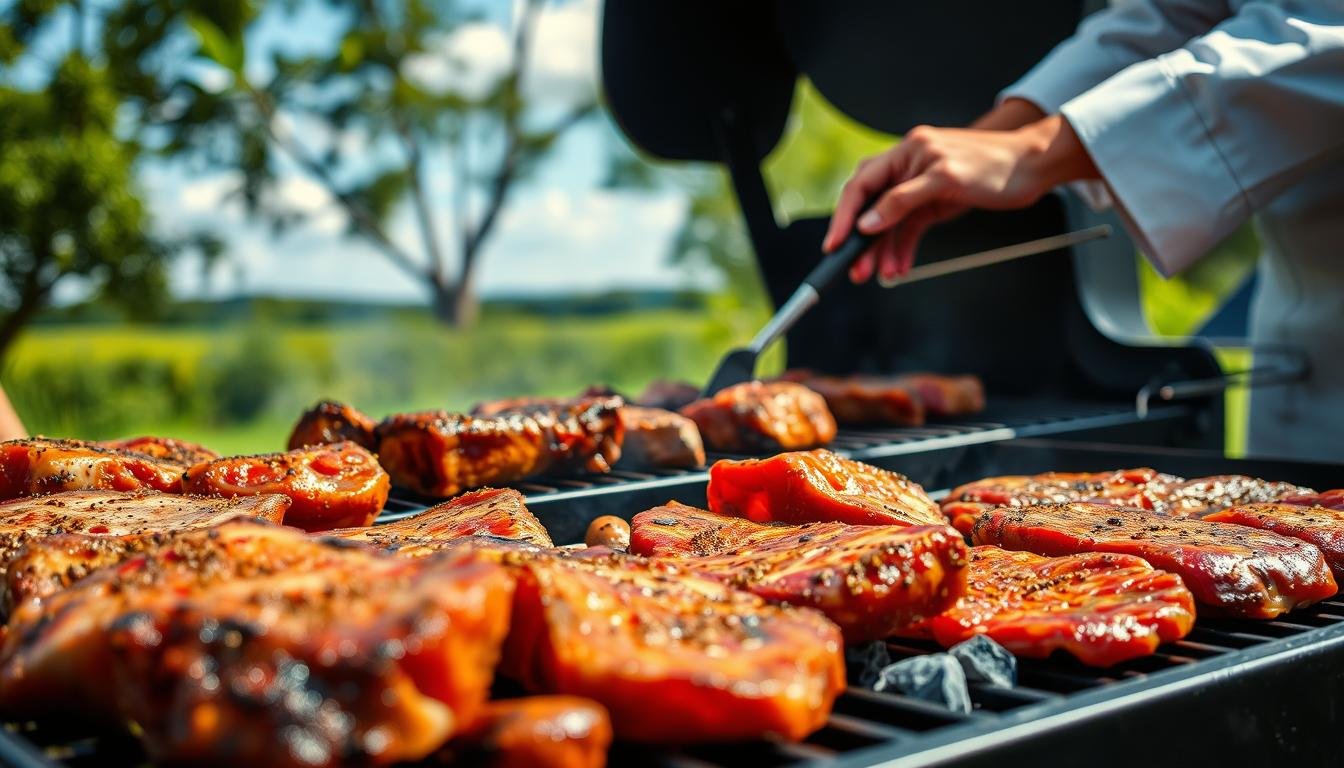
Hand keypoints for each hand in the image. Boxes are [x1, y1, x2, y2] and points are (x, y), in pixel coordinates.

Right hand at [823, 112, 1098, 282]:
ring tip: (881, 275)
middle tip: (856, 269)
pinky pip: (909, 229)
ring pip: (890, 224)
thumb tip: (868, 223)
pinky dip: (903, 249)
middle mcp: (908, 167)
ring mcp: (920, 186)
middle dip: (862, 241)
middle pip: (872, 207)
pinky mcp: (934, 202)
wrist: (1033, 168)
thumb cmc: (996, 164)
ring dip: (884, 251)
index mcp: (906, 152)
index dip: (844, 216)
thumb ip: (902, 201)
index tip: (834, 244)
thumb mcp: (946, 181)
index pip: (862, 185)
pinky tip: (900, 266)